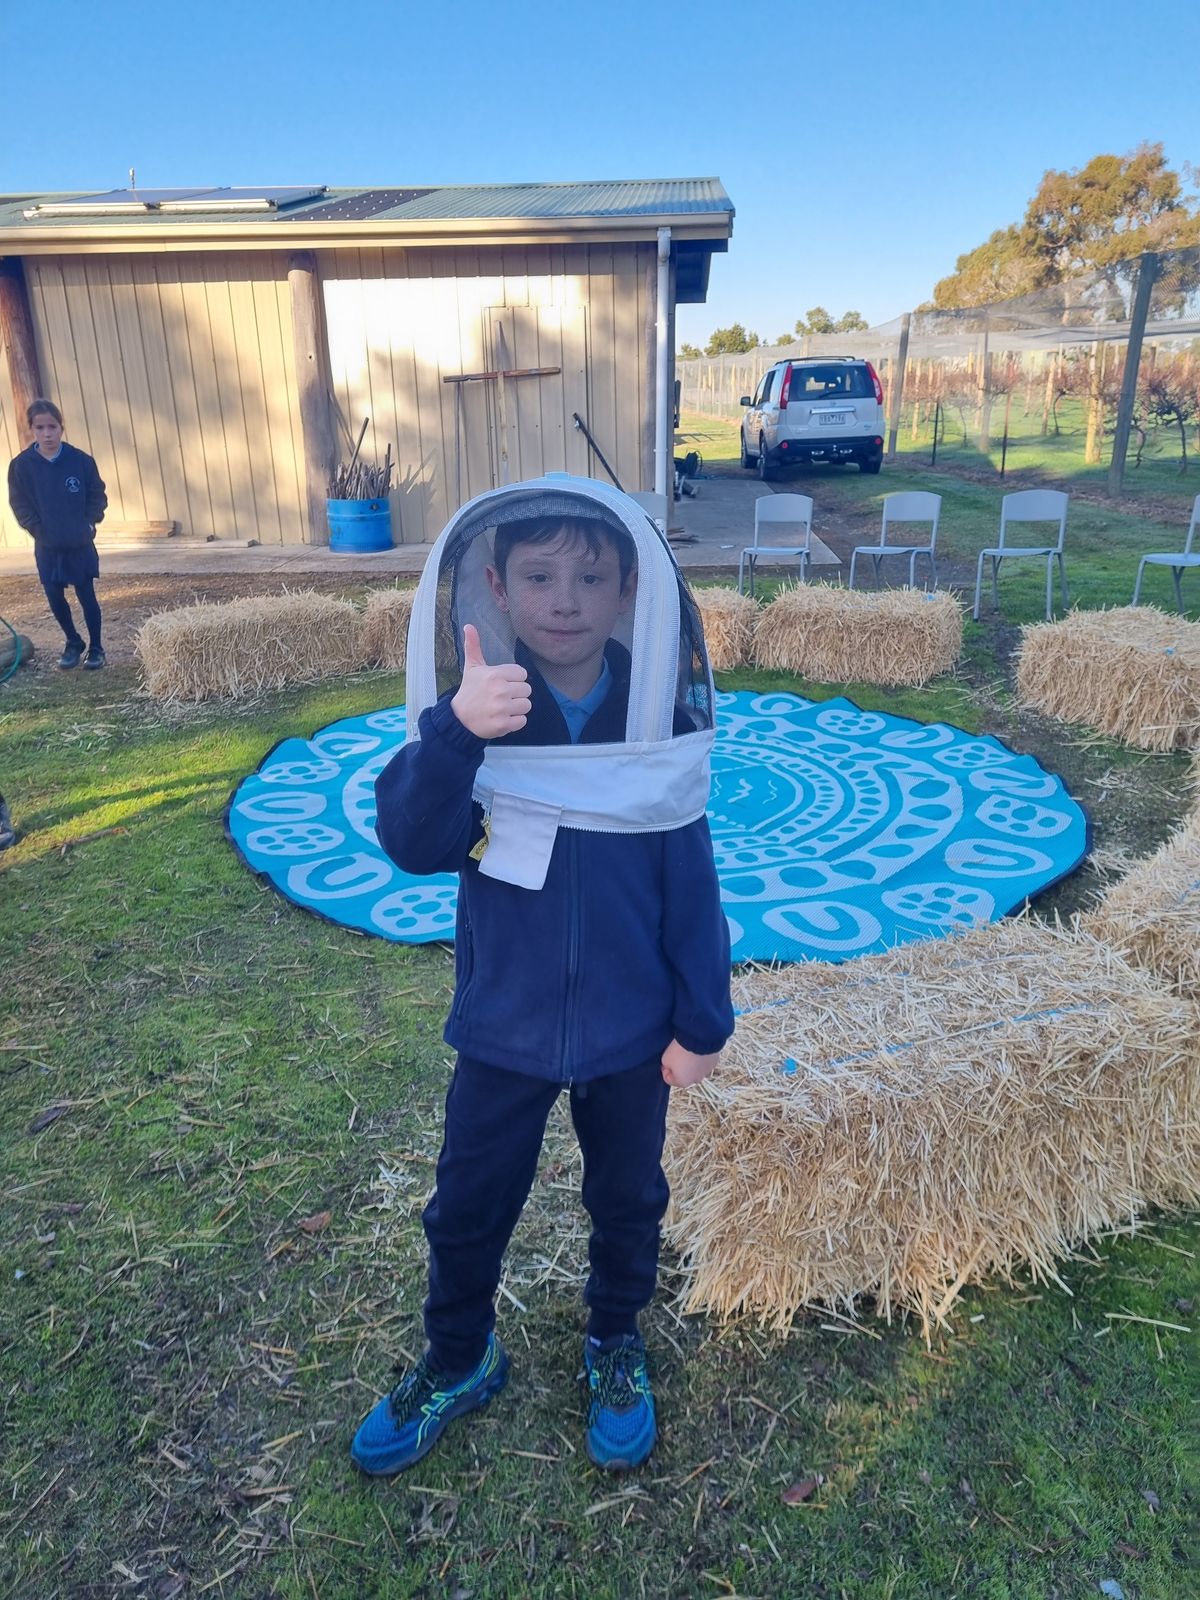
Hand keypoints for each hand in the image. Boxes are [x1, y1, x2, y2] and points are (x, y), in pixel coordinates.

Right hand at [451, 624, 530, 738]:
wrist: (459, 719)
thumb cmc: (469, 691)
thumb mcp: (472, 667)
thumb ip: (473, 646)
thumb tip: (468, 625)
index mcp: (495, 674)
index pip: (523, 674)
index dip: (514, 680)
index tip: (502, 684)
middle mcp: (500, 690)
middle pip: (527, 690)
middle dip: (516, 694)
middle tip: (501, 697)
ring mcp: (502, 708)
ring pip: (527, 705)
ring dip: (517, 708)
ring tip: (503, 708)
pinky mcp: (504, 725)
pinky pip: (523, 721)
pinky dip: (515, 722)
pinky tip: (503, 718)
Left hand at [661, 1039, 719, 1087]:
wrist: (698, 1039)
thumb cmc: (679, 1050)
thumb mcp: (665, 1058)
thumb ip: (667, 1066)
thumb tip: (671, 1066)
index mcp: (683, 1083)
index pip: (669, 1079)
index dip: (665, 1068)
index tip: (665, 1059)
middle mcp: (696, 1080)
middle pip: (684, 1075)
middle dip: (679, 1067)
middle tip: (676, 1055)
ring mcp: (707, 1071)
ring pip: (696, 1069)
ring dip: (691, 1063)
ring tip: (687, 1050)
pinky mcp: (714, 1062)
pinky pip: (705, 1061)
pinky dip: (701, 1057)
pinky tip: (697, 1048)